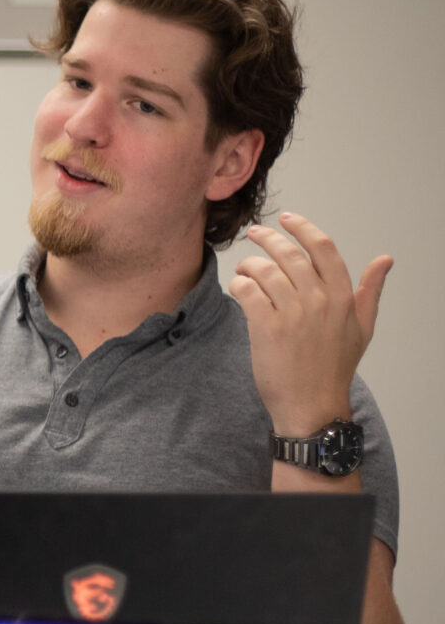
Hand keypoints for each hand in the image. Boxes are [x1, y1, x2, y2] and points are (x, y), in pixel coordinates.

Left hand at [229, 212, 390, 434]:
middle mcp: (319, 301)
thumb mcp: (362, 328)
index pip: (324, 248)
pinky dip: (238, 284)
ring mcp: (293, 314)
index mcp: (343, 297)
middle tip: (256, 234)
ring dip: (249, 264)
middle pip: (290, 254)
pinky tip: (238, 288)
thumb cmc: (334, 367)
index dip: (303, 228)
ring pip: (264, 270)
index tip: (287, 218)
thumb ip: (370, 291)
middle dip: (268, 238)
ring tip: (245, 269)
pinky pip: (246, 291)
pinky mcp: (267, 328)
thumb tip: (385, 260)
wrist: (312, 404)